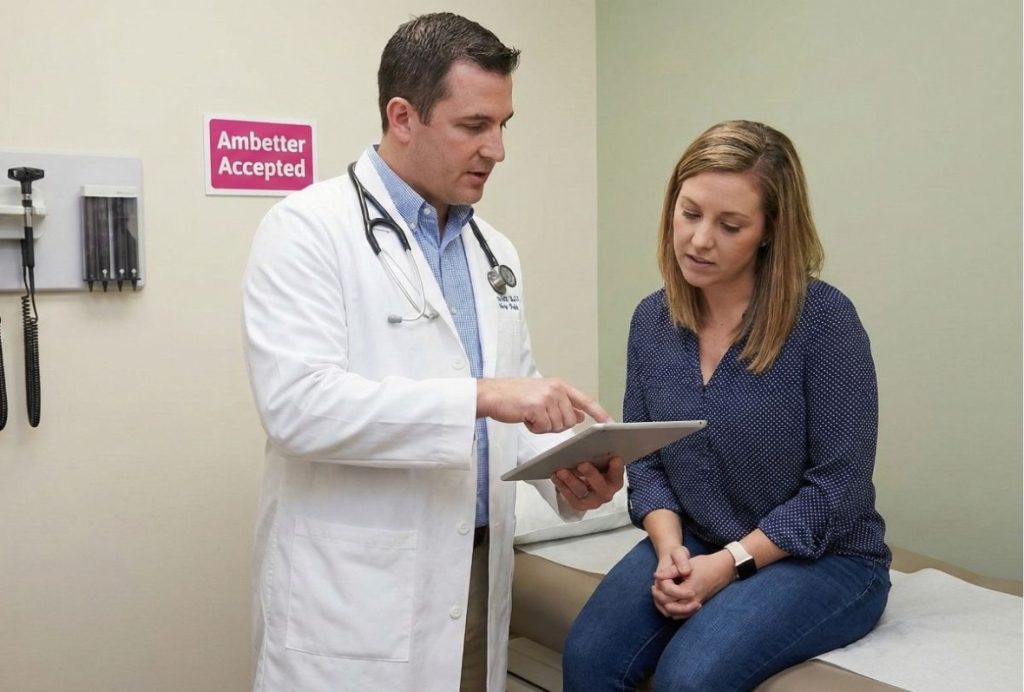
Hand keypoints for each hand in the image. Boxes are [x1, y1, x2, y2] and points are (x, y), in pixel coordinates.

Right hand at [476, 378, 609, 432]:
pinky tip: (525, 418)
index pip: (586, 400)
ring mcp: (547, 397)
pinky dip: (534, 428)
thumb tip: (580, 416)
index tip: (611, 423)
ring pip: (557, 426)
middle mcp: (556, 389)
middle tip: (538, 416)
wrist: (492, 394)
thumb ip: (563, 404)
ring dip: (543, 427)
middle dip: (555, 425)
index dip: (600, 413)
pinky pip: (544, 428)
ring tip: (530, 415)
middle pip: (569, 421)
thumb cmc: (515, 397)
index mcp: (560, 385)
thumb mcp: (543, 396)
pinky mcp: (536, 407)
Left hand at [551, 457, 624, 509]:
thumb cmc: (594, 468)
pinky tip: (555, 476)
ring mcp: (593, 500)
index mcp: (615, 479)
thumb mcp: (599, 461)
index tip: (614, 458)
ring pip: (582, 491)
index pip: (618, 473)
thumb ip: (599, 455)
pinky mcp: (580, 504)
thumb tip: (591, 443)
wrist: (587, 485)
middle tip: (582, 464)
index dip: (617, 467)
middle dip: (591, 474)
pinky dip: (562, 486)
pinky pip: (570, 497)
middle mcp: (606, 492)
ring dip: (570, 480)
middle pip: (600, 485)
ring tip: (561, 471)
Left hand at [651, 549, 732, 618]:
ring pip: (674, 614)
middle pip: (669, 608)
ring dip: (664, 606)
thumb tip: (656, 576)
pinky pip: (682, 615)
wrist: (722, 569)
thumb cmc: (705, 565)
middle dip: (659, 598)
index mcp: (689, 589)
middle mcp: (692, 600)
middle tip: (654, 587)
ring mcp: (695, 604)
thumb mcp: (687, 564)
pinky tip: (668, 600)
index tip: (658, 579)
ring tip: (659, 594)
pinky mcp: (697, 605)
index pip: (667, 597)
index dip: (660, 588)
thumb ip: (671, 571)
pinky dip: (672, 610)